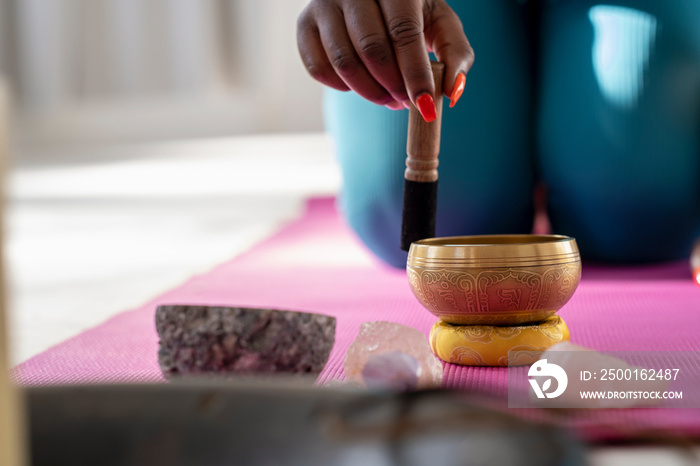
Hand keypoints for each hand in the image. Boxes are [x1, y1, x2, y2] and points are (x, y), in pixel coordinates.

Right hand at [297, 0, 473, 120]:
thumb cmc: (413, 14)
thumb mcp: (441, 25)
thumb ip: (456, 55)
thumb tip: (451, 93)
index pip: (403, 32)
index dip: (415, 74)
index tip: (426, 107)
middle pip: (372, 50)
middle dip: (393, 87)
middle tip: (405, 102)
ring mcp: (324, 4)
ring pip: (344, 63)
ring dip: (369, 92)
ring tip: (387, 97)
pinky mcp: (305, 24)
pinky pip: (318, 69)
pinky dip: (342, 87)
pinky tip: (359, 84)